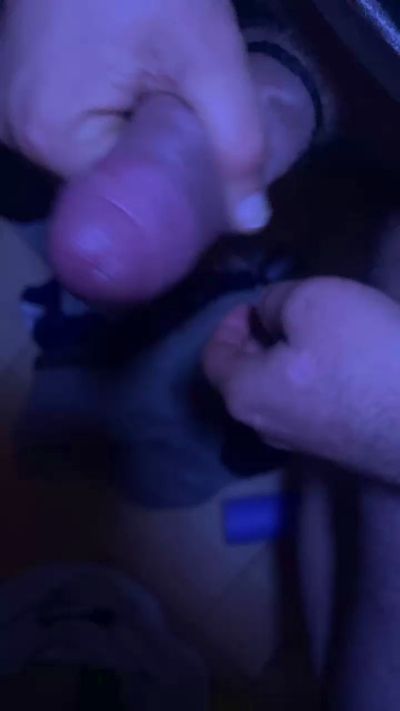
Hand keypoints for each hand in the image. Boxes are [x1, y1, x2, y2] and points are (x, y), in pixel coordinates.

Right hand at [0, 0, 265, 224]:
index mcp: (51, 138)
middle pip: (105, 179)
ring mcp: (12, 107)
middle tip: (194, 132)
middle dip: (153, 165)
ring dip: (133, 138)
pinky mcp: (20, 84)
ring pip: (92, 152)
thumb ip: (235, 142)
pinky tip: (137, 90)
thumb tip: (251, 222)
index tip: (207, 178)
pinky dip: (111, 116)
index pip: (123, 202)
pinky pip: (75, 124)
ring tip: (165, 105)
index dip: (170, 197)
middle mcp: (19, 132)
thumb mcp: (206, 58)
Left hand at [204, 277, 399, 481]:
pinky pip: (311, 406)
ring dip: (286, 360)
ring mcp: (304, 445)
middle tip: (281, 313)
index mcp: (245, 395)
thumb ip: (275, 301)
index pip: (213, 359)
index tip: (251, 305)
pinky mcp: (340, 449)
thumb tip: (269, 315)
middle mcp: (265, 427)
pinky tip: (342, 363)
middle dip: (258, 340)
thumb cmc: (364, 356)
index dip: (227, 325)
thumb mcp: (311, 301)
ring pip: (279, 393)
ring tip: (313, 333)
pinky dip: (312, 380)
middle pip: (245, 378)